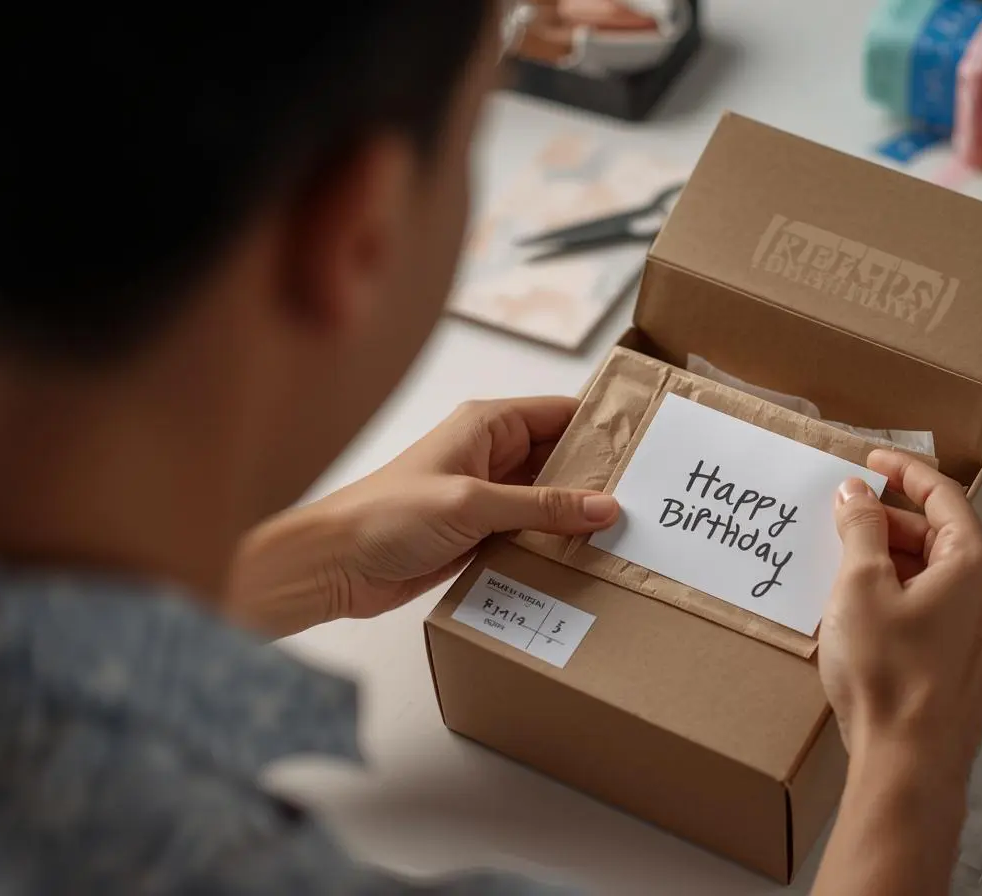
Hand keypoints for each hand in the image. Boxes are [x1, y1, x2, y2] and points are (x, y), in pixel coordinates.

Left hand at [225, 397, 617, 636]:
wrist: (333, 565)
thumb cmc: (386, 516)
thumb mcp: (472, 504)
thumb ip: (541, 505)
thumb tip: (604, 505)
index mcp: (487, 425)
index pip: (560, 414)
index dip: (602, 427)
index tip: (646, 446)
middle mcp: (490, 455)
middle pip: (560, 459)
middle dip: (597, 478)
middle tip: (648, 499)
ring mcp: (486, 497)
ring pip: (548, 500)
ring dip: (576, 517)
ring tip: (627, 534)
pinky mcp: (480, 534)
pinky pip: (530, 534)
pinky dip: (553, 545)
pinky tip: (584, 561)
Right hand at [819, 450, 981, 778]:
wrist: (910, 764)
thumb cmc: (888, 674)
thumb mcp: (860, 587)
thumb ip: (861, 529)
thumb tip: (857, 493)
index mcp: (974, 564)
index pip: (943, 495)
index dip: (905, 470)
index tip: (872, 459)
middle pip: (943, 537)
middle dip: (893, 522)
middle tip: (847, 517)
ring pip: (942, 577)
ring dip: (898, 563)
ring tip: (850, 565)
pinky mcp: (975, 668)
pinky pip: (944, 612)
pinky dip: (909, 597)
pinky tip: (872, 613)